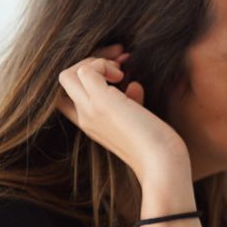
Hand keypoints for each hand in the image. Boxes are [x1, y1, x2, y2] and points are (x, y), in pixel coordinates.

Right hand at [56, 45, 189, 188]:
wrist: (162, 164)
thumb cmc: (159, 146)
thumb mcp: (140, 121)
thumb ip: (132, 102)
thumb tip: (133, 84)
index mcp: (92, 125)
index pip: (68, 97)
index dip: (87, 79)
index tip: (117, 74)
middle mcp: (85, 118)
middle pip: (65, 81)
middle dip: (90, 62)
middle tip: (119, 64)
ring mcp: (89, 110)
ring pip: (68, 73)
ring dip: (95, 62)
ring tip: (120, 72)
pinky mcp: (101, 102)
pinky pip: (86, 70)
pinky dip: (103, 63)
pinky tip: (122, 76)